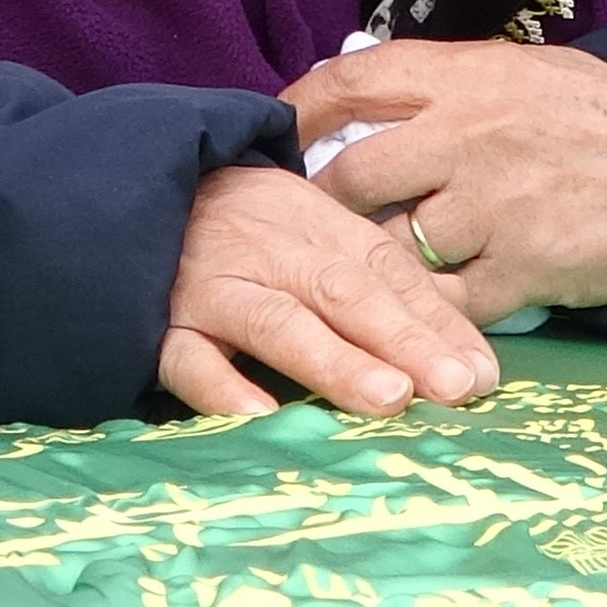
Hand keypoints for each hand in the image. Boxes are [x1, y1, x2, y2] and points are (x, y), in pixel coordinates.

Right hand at [158, 164, 497, 418]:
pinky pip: (188, 356)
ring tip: (387, 398)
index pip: (387, 273)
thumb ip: (385, 292)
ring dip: (333, 360)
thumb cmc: (239, 227)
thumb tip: (471, 364)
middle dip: (402, 340)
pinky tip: (259, 414)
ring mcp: (213, 288)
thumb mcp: (314, 236)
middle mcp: (271, 253)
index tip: (484, 374)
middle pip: (343, 293)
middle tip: (453, 387)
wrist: (123, 192)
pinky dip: (221, 385)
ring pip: (277, 322)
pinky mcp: (157, 324)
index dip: (436, 322)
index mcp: (316, 228)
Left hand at [286, 40, 606, 321]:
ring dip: (380, 264)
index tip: (280, 133)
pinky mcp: (521, 270)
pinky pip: (443, 299)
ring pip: (389, 246)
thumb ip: (456, 84)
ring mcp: (491, 207)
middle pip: (352, 177)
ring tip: (379, 275)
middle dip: (329, 207)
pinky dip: (428, 310)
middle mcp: (468, 136)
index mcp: (470, 76)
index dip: (301, 108)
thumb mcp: (533, 72)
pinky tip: (431, 311)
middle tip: (325, 225)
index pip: (353, 80)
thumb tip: (378, 95)